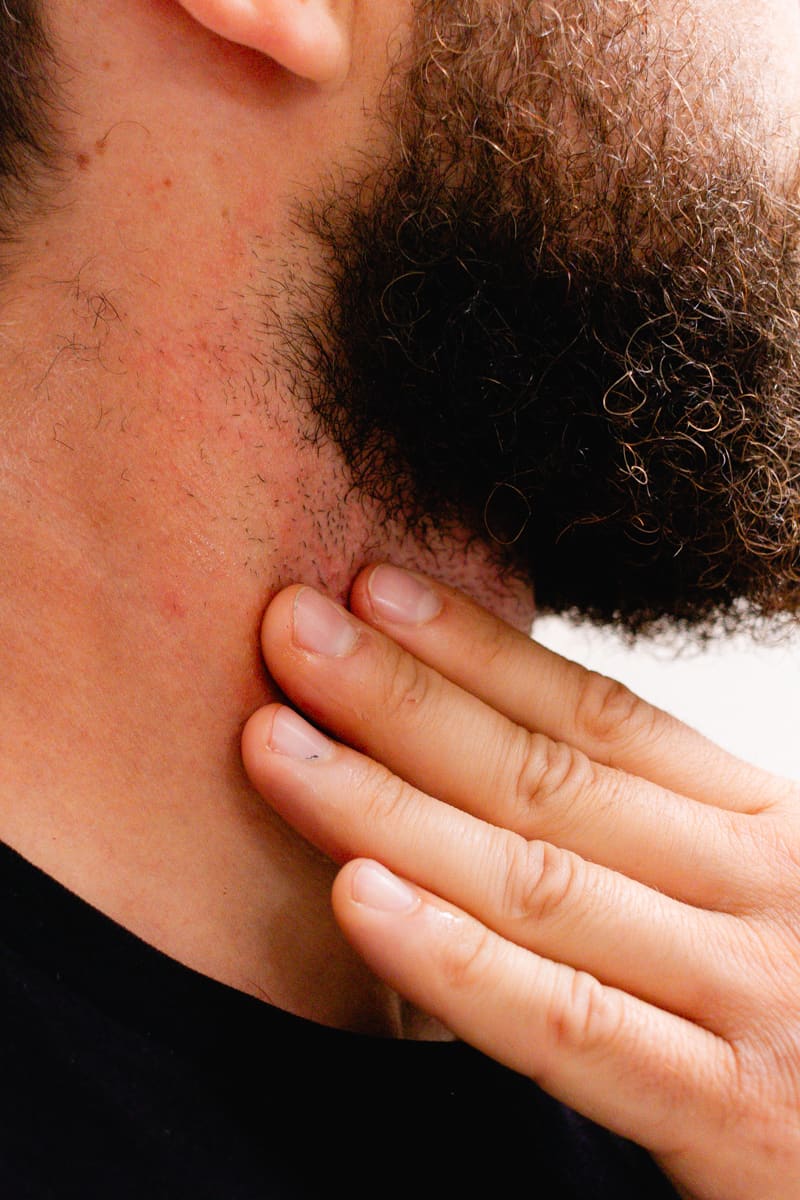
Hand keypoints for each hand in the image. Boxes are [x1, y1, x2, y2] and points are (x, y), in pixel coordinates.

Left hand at [241, 564, 799, 1199]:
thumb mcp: (746, 897)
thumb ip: (647, 839)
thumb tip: (487, 756)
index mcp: (759, 825)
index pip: (598, 713)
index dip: (478, 648)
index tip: (375, 589)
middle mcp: (758, 887)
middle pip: (547, 776)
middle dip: (403, 698)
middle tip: (290, 629)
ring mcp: (747, 995)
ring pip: (537, 880)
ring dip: (390, 806)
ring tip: (277, 745)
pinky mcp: (730, 1116)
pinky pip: (568, 1024)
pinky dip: (456, 960)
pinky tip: (358, 898)